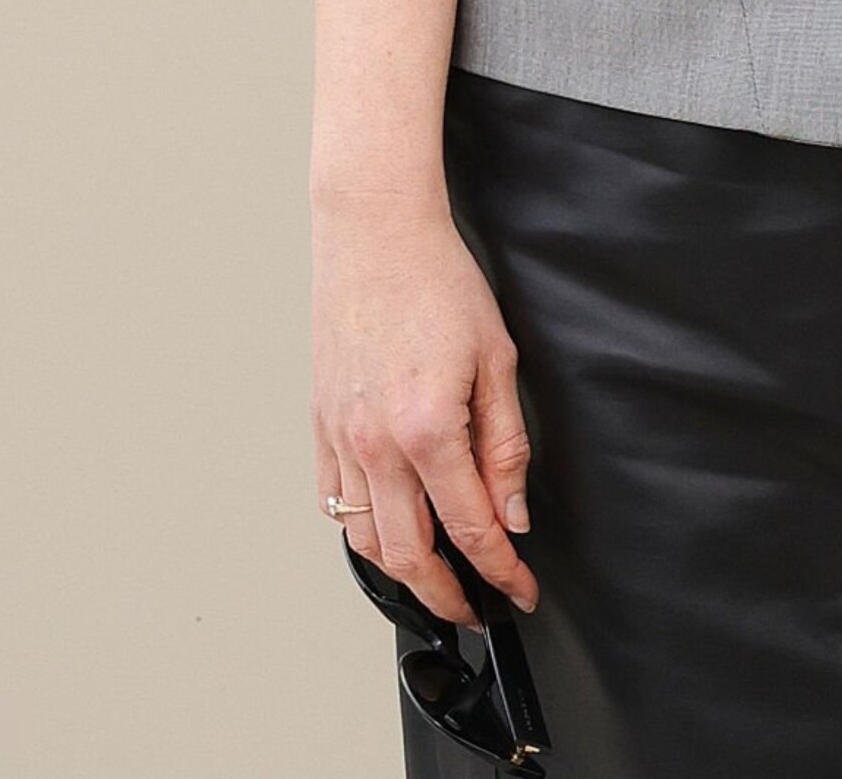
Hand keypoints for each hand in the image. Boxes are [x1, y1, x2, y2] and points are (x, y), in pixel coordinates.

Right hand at [312, 188, 540, 628]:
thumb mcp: (496, 359)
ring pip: (365, 541)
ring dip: (401, 574)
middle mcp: (377, 445)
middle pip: (410, 555)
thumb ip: (505, 445)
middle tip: (477, 607)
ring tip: (435, 581)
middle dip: (448, 595)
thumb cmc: (438, 282)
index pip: (472, 528)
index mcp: (428, 428)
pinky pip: (334, 503)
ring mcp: (342, 438)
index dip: (501, 571)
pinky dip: (361, 532)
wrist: (376, 234)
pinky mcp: (321, 424)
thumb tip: (510, 513)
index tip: (520, 589)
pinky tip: (387, 532)